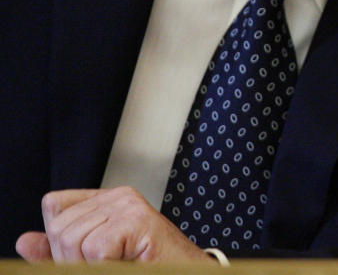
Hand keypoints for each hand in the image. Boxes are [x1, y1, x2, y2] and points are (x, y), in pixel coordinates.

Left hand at [16, 186, 212, 262]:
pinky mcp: (139, 219)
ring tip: (119, 265)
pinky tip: (129, 264)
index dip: (60, 242)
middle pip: (59, 228)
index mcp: (106, 202)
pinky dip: (105, 267)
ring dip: (88, 267)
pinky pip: (95, 248)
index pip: (55, 206)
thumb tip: (25, 242)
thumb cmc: (146, 268)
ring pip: (72, 240)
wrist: (186, 274)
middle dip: (71, 261)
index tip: (87, 260)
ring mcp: (130, 205)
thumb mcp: (94, 263)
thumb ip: (58, 254)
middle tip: (107, 266)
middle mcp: (118, 197)